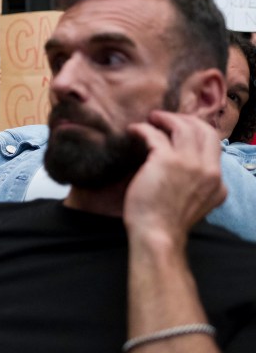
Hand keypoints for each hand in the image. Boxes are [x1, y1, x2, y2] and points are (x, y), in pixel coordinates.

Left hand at [123, 111, 226, 246]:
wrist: (157, 234)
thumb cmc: (167, 221)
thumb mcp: (198, 202)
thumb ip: (199, 183)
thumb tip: (187, 165)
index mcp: (218, 182)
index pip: (214, 144)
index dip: (196, 131)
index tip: (180, 128)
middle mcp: (209, 170)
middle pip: (203, 130)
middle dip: (185, 119)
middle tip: (164, 119)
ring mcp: (189, 164)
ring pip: (183, 126)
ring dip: (165, 118)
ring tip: (151, 119)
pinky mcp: (166, 160)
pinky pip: (154, 134)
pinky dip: (143, 129)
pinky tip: (133, 131)